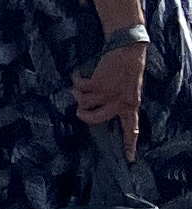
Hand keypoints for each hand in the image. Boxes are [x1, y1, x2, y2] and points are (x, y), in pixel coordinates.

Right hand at [78, 36, 148, 152]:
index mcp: (131, 105)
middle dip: (83, 114)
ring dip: (78, 92)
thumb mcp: (128, 88)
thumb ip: (119, 100)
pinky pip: (78, 87)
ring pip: (82, 102)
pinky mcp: (97, 84)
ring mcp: (107, 94)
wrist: (128, 50)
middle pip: (95, 119)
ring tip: (81, 84)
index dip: (129, 145)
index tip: (130, 159)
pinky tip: (80, 73)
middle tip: (80, 109)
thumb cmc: (128, 68)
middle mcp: (119, 103)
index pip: (132, 129)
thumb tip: (97, 108)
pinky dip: (76, 79)